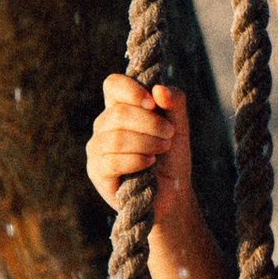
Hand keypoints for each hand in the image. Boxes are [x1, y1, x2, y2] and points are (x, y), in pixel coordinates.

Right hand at [86, 74, 193, 228]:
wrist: (173, 193)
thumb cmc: (171, 157)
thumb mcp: (180, 126)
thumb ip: (175, 103)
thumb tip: (158, 89)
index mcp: (120, 108)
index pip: (113, 85)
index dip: (131, 90)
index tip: (153, 103)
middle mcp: (104, 126)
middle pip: (118, 112)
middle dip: (150, 123)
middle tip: (169, 134)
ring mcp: (97, 149)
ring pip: (116, 137)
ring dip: (147, 142)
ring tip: (162, 149)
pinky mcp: (97, 172)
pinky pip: (112, 161)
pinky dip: (136, 160)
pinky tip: (150, 163)